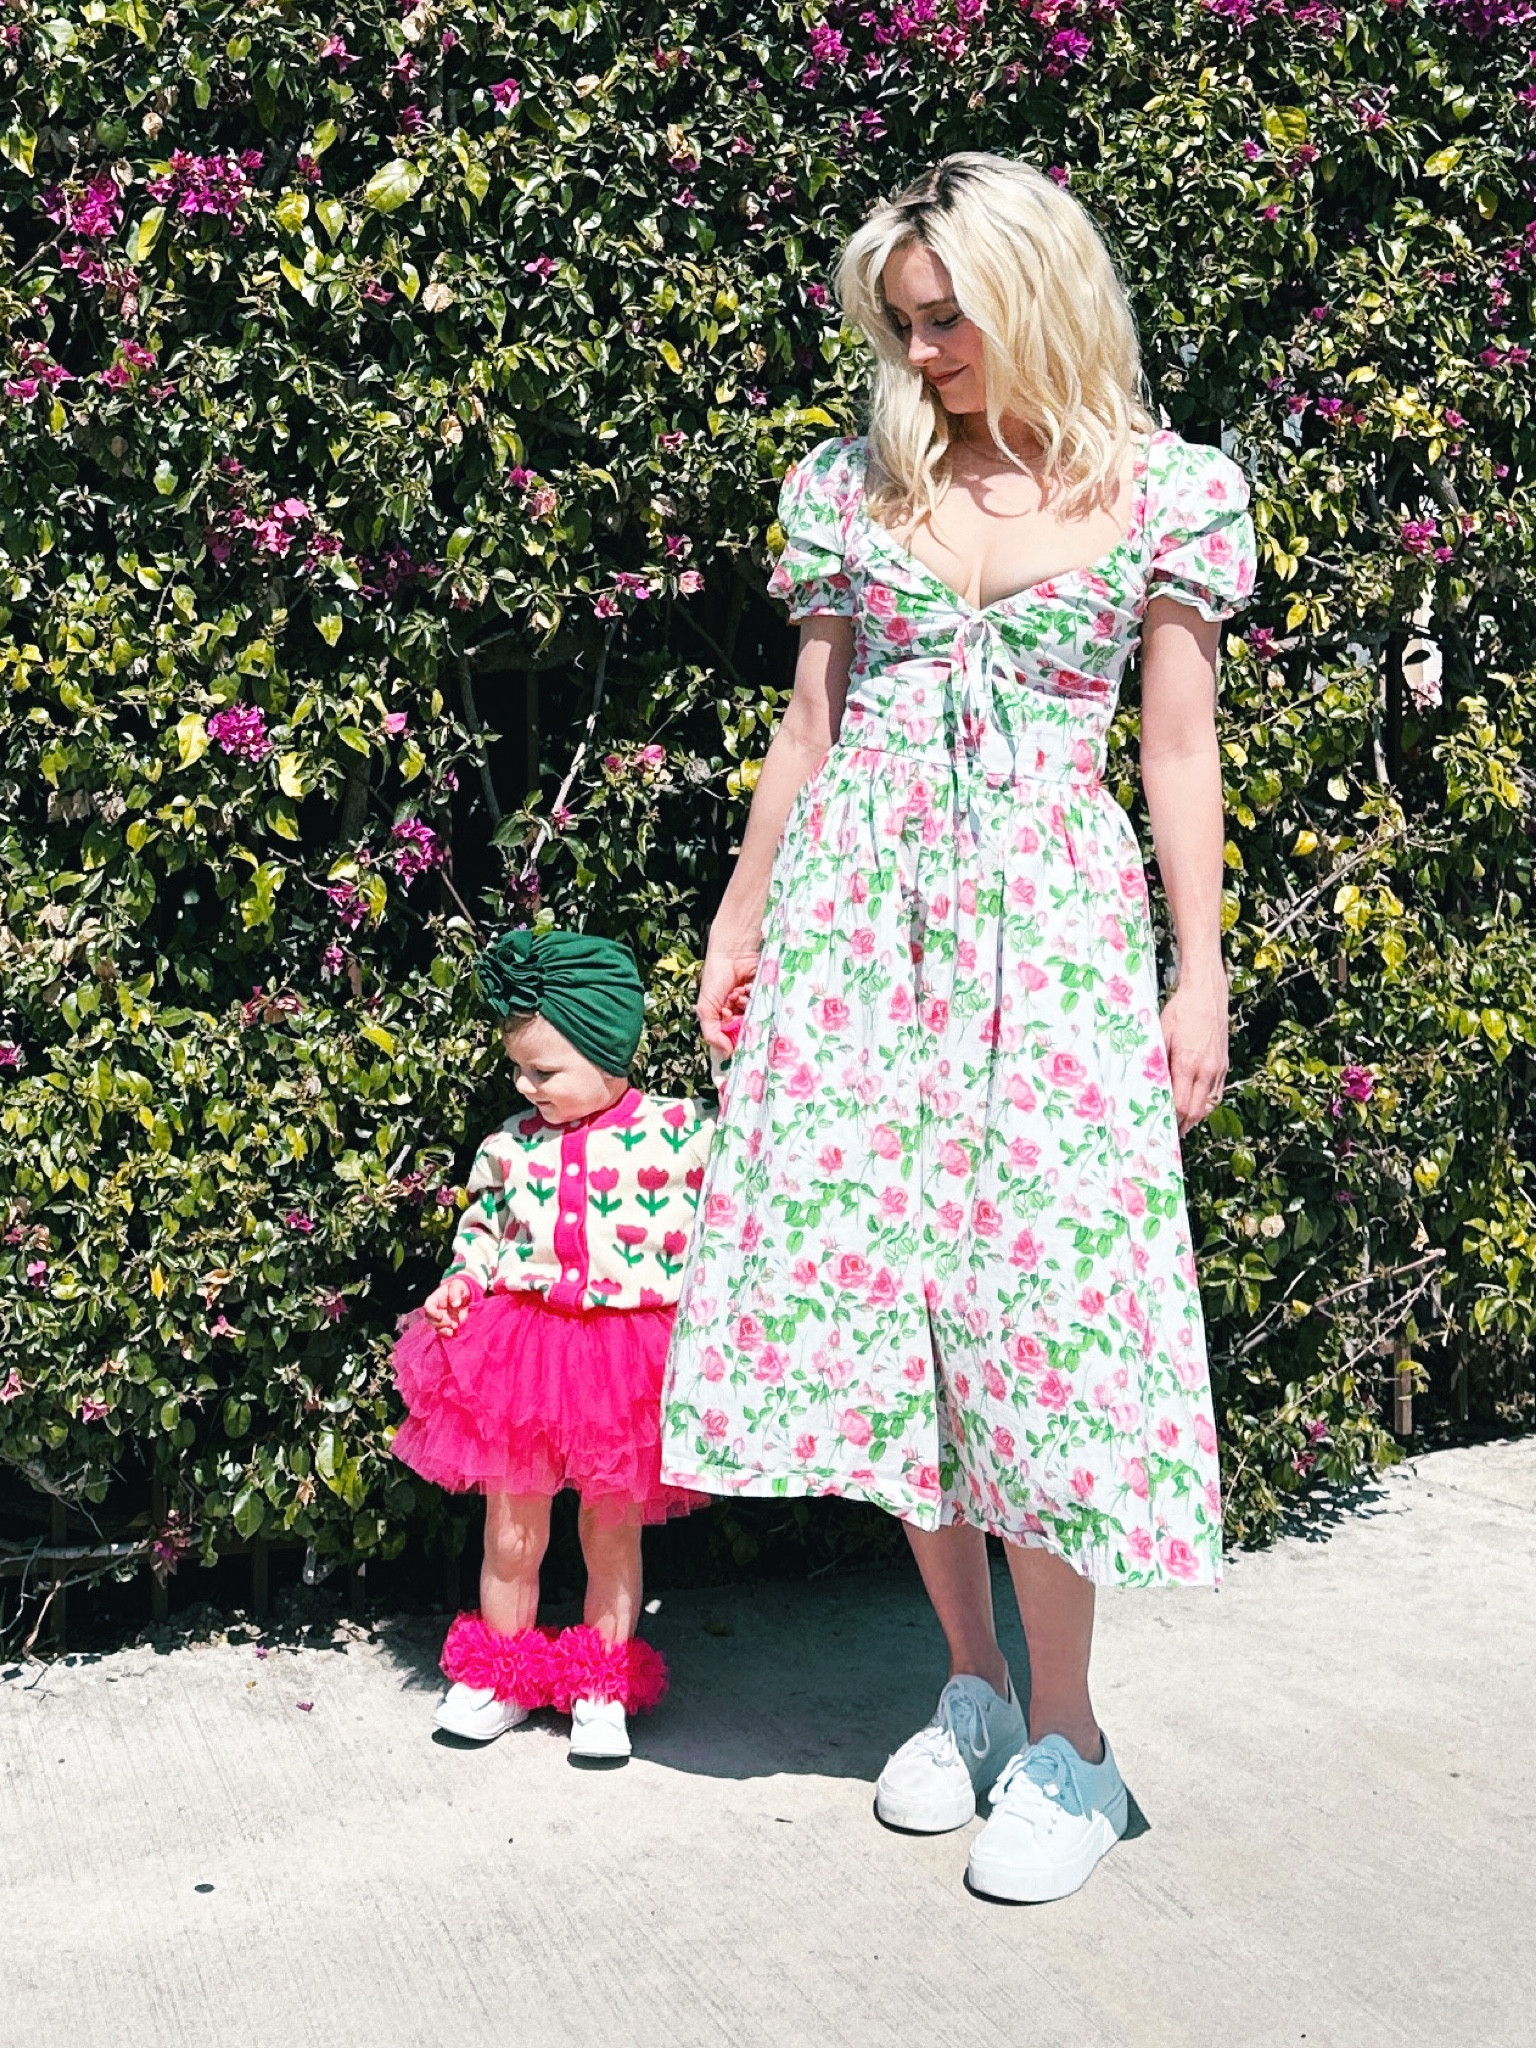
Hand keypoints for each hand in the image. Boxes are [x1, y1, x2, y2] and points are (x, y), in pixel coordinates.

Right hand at [424, 1275, 473, 1335]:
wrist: (465, 1295)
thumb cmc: (459, 1287)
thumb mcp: (458, 1285)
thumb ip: (455, 1292)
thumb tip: (455, 1304)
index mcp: (435, 1299)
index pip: (428, 1306)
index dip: (432, 1313)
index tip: (440, 1316)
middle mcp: (435, 1309)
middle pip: (430, 1319)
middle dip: (440, 1323)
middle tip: (452, 1323)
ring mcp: (439, 1317)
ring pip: (435, 1326)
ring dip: (443, 1329)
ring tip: (455, 1326)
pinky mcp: (445, 1323)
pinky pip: (442, 1330)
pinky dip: (446, 1333)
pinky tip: (452, 1333)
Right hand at [697, 926, 759, 1054]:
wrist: (732, 952)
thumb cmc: (716, 978)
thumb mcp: (706, 1008)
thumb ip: (711, 1033)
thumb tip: (726, 1054)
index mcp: (727, 1019)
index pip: (733, 1037)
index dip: (732, 1035)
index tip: (731, 1027)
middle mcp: (742, 1014)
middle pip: (747, 1030)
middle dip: (741, 1020)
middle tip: (734, 1006)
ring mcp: (756, 1005)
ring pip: (758, 1019)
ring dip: (747, 1007)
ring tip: (738, 992)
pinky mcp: (767, 996)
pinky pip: (768, 1006)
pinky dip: (756, 998)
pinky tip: (747, 988)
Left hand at [1160, 973, 1228, 1135]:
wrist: (1207, 993)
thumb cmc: (1180, 1011)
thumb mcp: (1161, 1035)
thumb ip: (1157, 1062)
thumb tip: (1150, 1085)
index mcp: (1188, 1064)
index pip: (1180, 1105)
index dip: (1171, 1121)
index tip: (1160, 1129)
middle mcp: (1207, 1070)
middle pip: (1196, 1111)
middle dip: (1183, 1126)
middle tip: (1169, 1136)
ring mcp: (1218, 1068)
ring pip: (1208, 1105)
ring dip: (1195, 1118)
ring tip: (1181, 1126)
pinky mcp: (1223, 1064)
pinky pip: (1216, 1094)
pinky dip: (1205, 1105)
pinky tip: (1195, 1106)